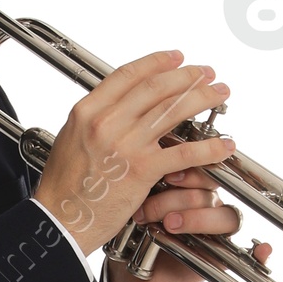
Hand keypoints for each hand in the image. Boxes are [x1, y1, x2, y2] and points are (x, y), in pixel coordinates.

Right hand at [32, 49, 236, 260]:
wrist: (58, 223)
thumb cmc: (63, 189)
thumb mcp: (70, 140)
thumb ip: (95, 121)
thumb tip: (118, 108)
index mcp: (87, 111)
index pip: (128, 74)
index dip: (157, 62)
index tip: (177, 58)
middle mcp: (106, 122)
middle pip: (156, 86)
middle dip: (187, 76)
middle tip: (206, 73)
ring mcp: (125, 144)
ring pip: (173, 110)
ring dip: (202, 98)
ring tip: (219, 94)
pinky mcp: (141, 170)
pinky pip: (183, 152)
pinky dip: (208, 148)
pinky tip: (223, 145)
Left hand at [107, 171, 274, 281]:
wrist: (136, 277)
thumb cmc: (137, 235)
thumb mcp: (137, 206)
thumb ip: (146, 185)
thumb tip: (146, 161)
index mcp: (193, 188)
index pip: (205, 169)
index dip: (191, 170)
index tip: (168, 175)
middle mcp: (209, 206)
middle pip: (208, 192)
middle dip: (176, 199)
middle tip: (148, 211)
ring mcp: (217, 232)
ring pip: (223, 215)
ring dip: (194, 219)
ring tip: (166, 226)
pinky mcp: (223, 257)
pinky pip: (251, 254)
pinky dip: (261, 253)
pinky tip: (263, 250)